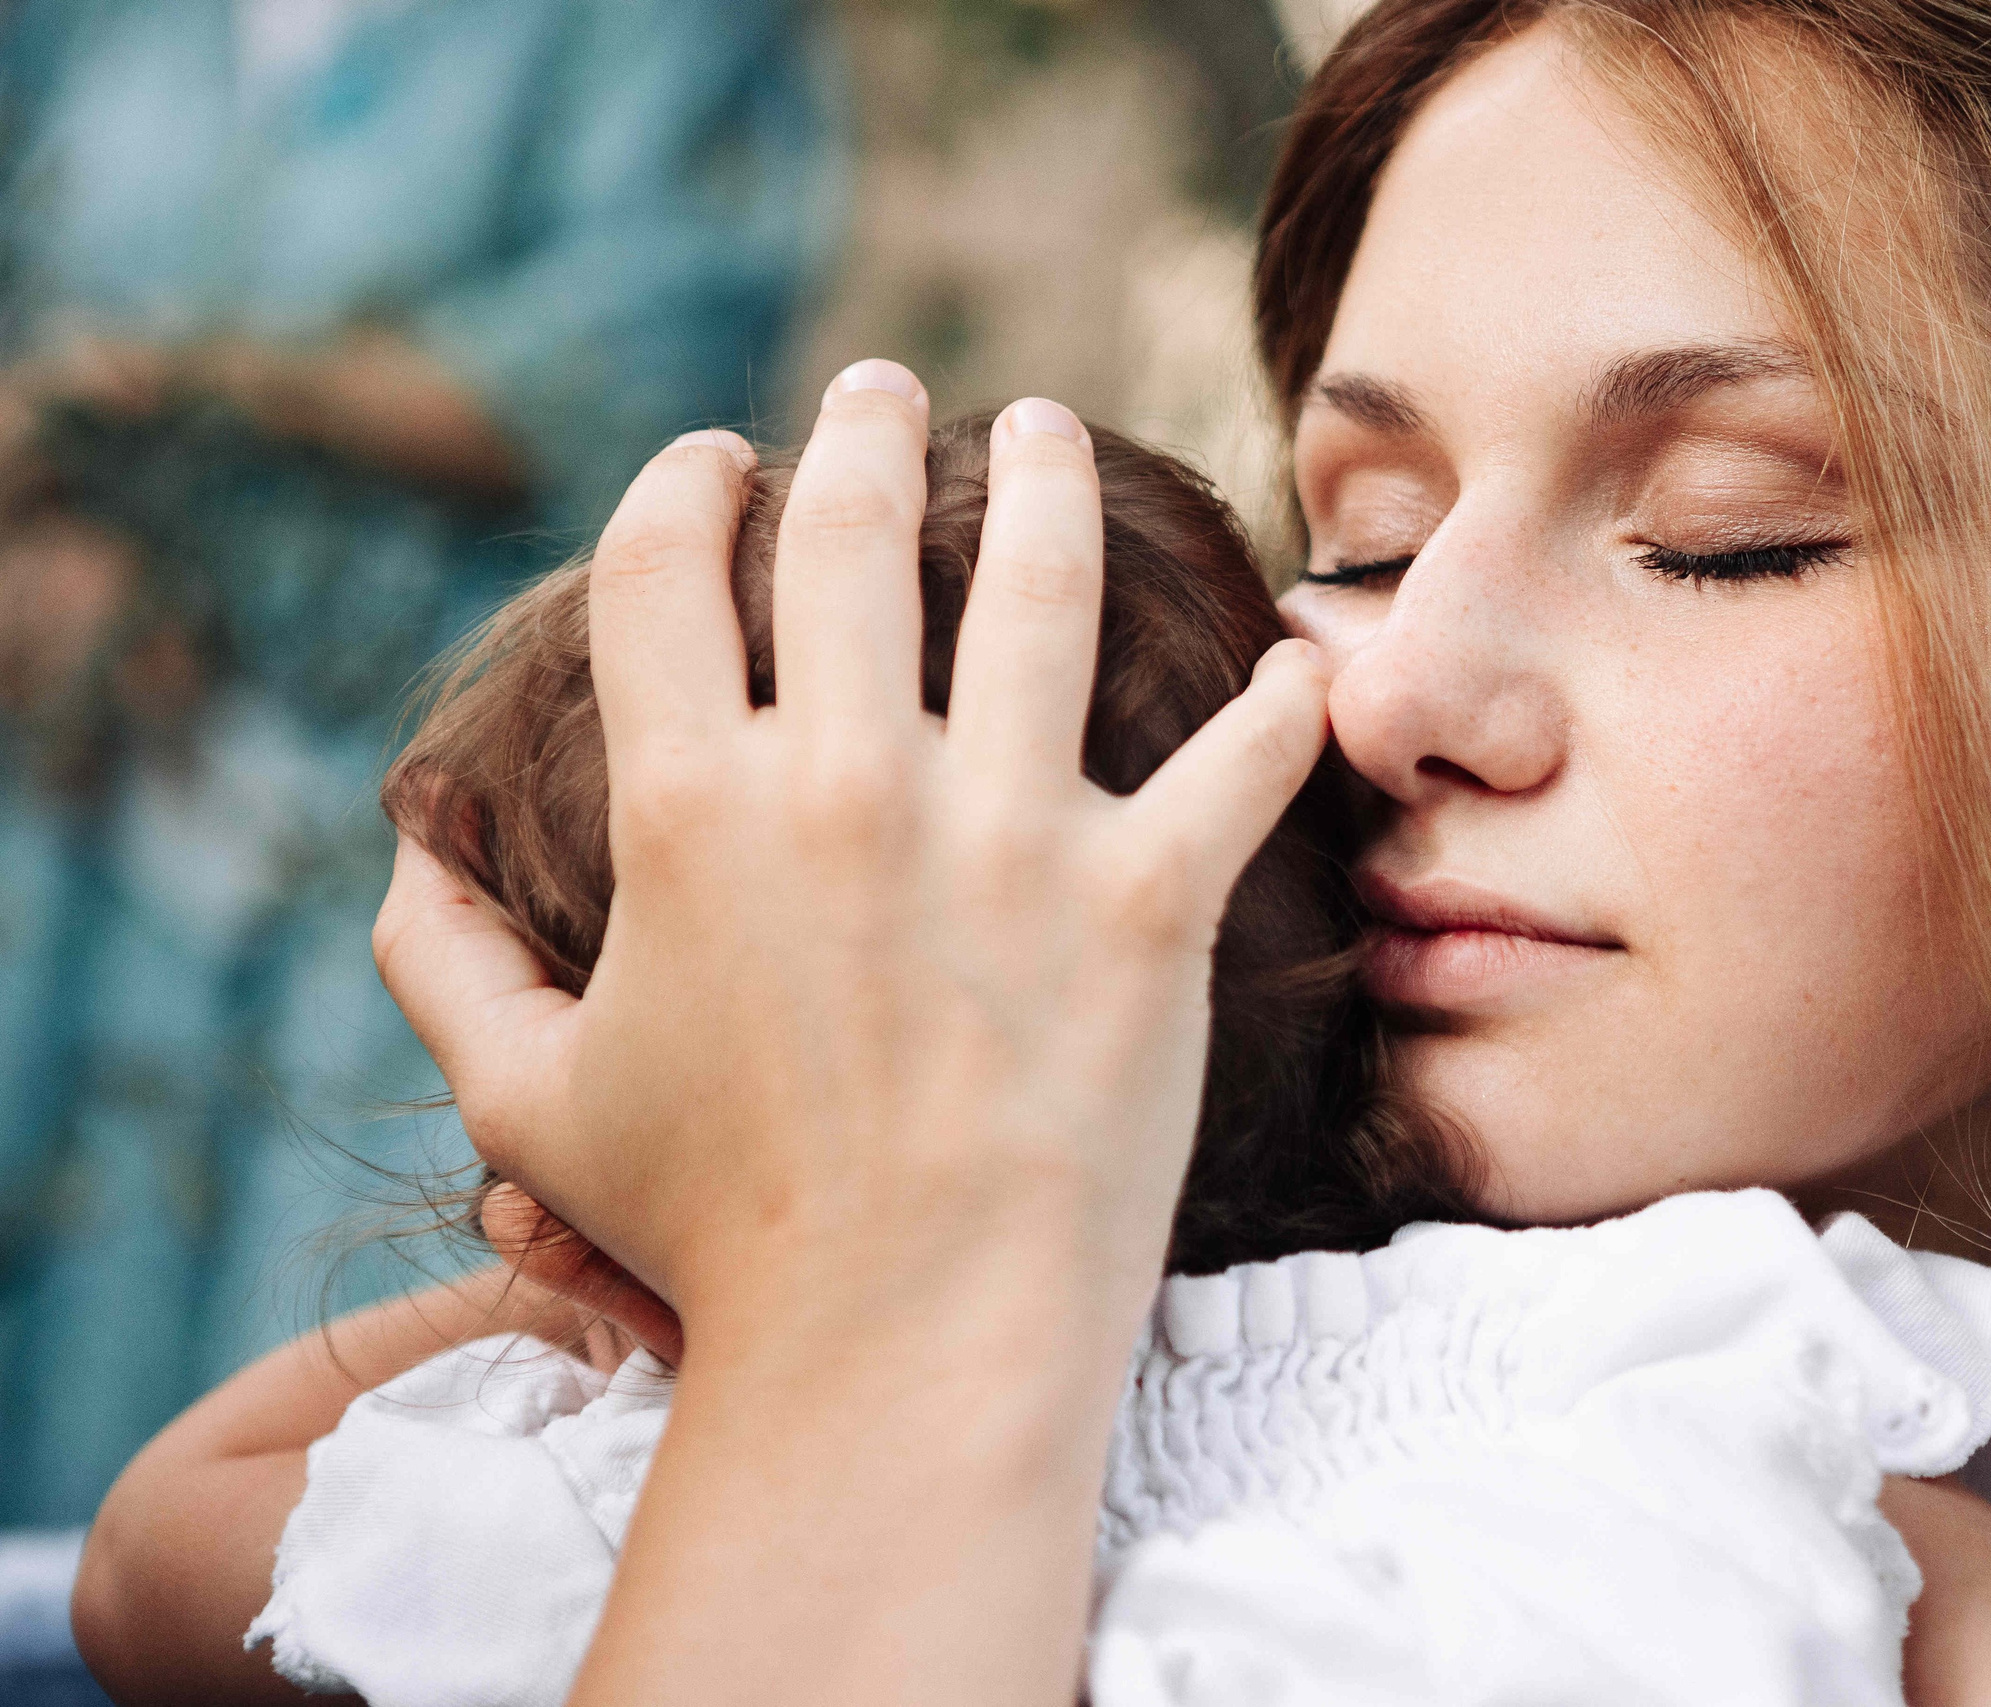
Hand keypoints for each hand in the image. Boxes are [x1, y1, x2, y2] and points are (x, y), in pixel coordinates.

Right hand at [371, 360, 1330, 1353]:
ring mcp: (1007, 831)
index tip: (713, 462)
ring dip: (1046, 479)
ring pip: (1036, 583)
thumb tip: (396, 864)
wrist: (900, 1350)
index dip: (681, 491)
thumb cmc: (714, 1236)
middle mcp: (846, 784)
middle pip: (847, 537)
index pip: (664, 575)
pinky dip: (1281, 697)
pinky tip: (1296, 653)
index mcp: (688, 810)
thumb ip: (442, 971)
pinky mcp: (1143, 901)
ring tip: (1052, 429)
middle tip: (884, 388)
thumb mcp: (528, 1108)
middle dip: (861, 433)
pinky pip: (1240, 759)